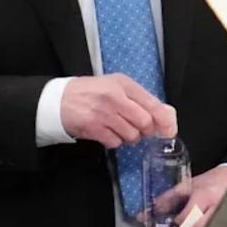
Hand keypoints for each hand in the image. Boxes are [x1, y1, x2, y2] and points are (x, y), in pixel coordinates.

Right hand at [59, 74, 176, 148]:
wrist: (58, 100)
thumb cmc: (89, 92)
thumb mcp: (114, 86)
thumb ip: (139, 98)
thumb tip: (166, 116)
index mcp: (123, 84)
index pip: (154, 104)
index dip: (165, 121)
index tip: (168, 131)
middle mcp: (115, 97)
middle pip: (145, 123)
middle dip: (144, 131)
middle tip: (136, 129)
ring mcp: (103, 113)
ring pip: (132, 135)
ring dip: (128, 137)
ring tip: (117, 129)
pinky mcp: (93, 127)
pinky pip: (115, 142)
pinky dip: (114, 141)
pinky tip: (106, 133)